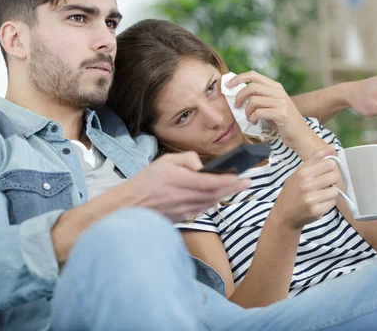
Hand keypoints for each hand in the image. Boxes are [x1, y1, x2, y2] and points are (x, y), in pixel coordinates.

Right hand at [123, 152, 249, 221]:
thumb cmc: (146, 181)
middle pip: (214, 194)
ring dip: (225, 195)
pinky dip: (212, 202)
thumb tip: (202, 165)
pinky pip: (202, 209)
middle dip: (233, 188)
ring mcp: (183, 210)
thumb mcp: (164, 161)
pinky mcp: (183, 218)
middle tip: (247, 182)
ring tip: (236, 186)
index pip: (208, 182)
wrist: (129, 206)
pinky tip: (217, 195)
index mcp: (177, 180)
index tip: (241, 177)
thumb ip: (186, 159)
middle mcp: (182, 197)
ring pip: (211, 203)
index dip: (227, 181)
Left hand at [227, 71, 306, 146]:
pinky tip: (254, 122)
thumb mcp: (271, 106)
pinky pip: (259, 112)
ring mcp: (281, 102)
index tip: (228, 85)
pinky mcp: (281, 114)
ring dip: (247, 111)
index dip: (239, 78)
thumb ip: (259, 98)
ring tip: (249, 118)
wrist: (300, 135)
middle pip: (252, 87)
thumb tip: (238, 94)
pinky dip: (253, 118)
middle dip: (239, 96)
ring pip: (254, 100)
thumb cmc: (282, 122)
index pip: (254, 75)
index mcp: (276, 87)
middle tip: (236, 106)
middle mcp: (279, 92)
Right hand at [270, 146, 339, 229]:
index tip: (323, 173)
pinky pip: (332, 203)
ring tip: (320, 195)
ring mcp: (311, 198)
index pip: (329, 163)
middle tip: (322, 185)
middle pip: (334, 176)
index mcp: (303, 172)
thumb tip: (332, 146)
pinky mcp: (316, 211)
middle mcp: (307, 184)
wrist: (284, 214)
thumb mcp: (299, 172)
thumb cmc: (292, 191)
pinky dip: (328, 203)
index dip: (328, 168)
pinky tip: (319, 203)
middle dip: (330, 181)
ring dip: (330, 193)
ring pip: (335, 191)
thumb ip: (316, 158)